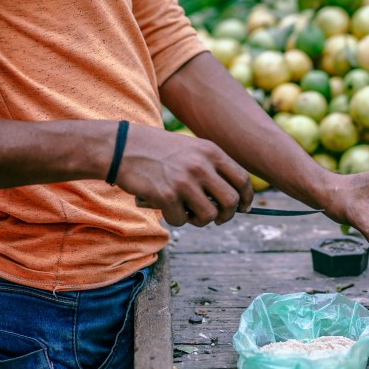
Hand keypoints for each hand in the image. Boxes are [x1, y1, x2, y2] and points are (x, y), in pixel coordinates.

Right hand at [115, 124, 252, 226]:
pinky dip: (176, 220)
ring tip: (189, 213)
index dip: (247, 197)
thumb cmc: (157, 150)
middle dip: (227, 214)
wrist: (121, 147)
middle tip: (218, 218)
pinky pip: (181, 220)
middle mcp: (201, 165)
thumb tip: (232, 197)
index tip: (244, 208)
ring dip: (201, 221)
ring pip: (209, 215)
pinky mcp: (167, 195)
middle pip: (231, 201)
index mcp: (211, 152)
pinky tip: (167, 209)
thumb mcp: (190, 149)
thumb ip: (211, 167)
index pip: (242, 179)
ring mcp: (185, 181)